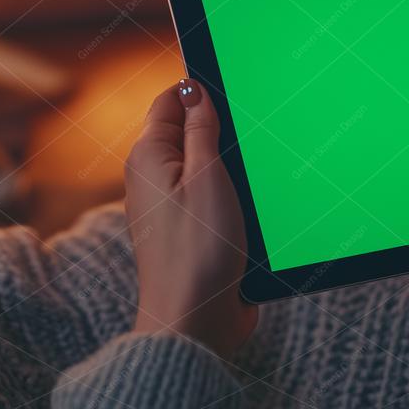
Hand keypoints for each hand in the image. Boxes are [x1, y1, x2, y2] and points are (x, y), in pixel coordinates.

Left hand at [124, 79, 256, 360]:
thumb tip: (193, 88)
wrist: (195, 322)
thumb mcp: (207, 176)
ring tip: (259, 174)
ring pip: (207, 168)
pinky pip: (214, 199)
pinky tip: (257, 206)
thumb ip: (200, 129)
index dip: (201, 90)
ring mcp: (170, 207)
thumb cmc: (198, 251)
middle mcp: (153, 178)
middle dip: (223, 131)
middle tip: (255, 134)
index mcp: (148, 156)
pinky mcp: (190, 232)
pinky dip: (234, 198)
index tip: (236, 86)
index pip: (170, 101)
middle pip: (190, 133)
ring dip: (233, 169)